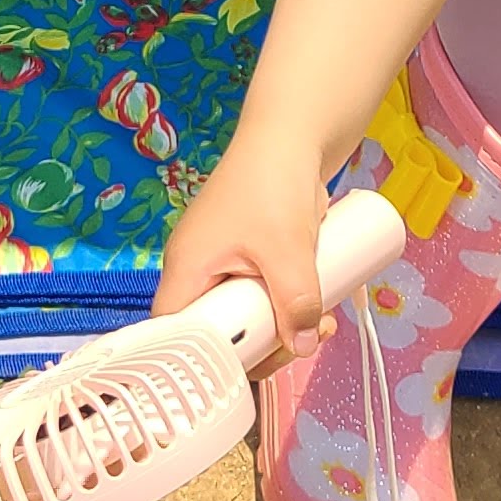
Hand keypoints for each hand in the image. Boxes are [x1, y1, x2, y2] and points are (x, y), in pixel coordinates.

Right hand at [152, 131, 335, 371]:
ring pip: (245, 317)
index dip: (208, 359)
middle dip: (263, 344)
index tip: (255, 363)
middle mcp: (197, 272)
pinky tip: (319, 308)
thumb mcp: (288, 250)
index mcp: (187, 270)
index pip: (177, 335)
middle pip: (217, 332)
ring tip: (323, 322)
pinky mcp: (247, 259)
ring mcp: (222, 265)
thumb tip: (302, 347)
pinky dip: (285, 307)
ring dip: (281, 327)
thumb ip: (296, 301)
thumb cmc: (273, 183)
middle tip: (302, 342)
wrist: (291, 137)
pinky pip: (260, 297)